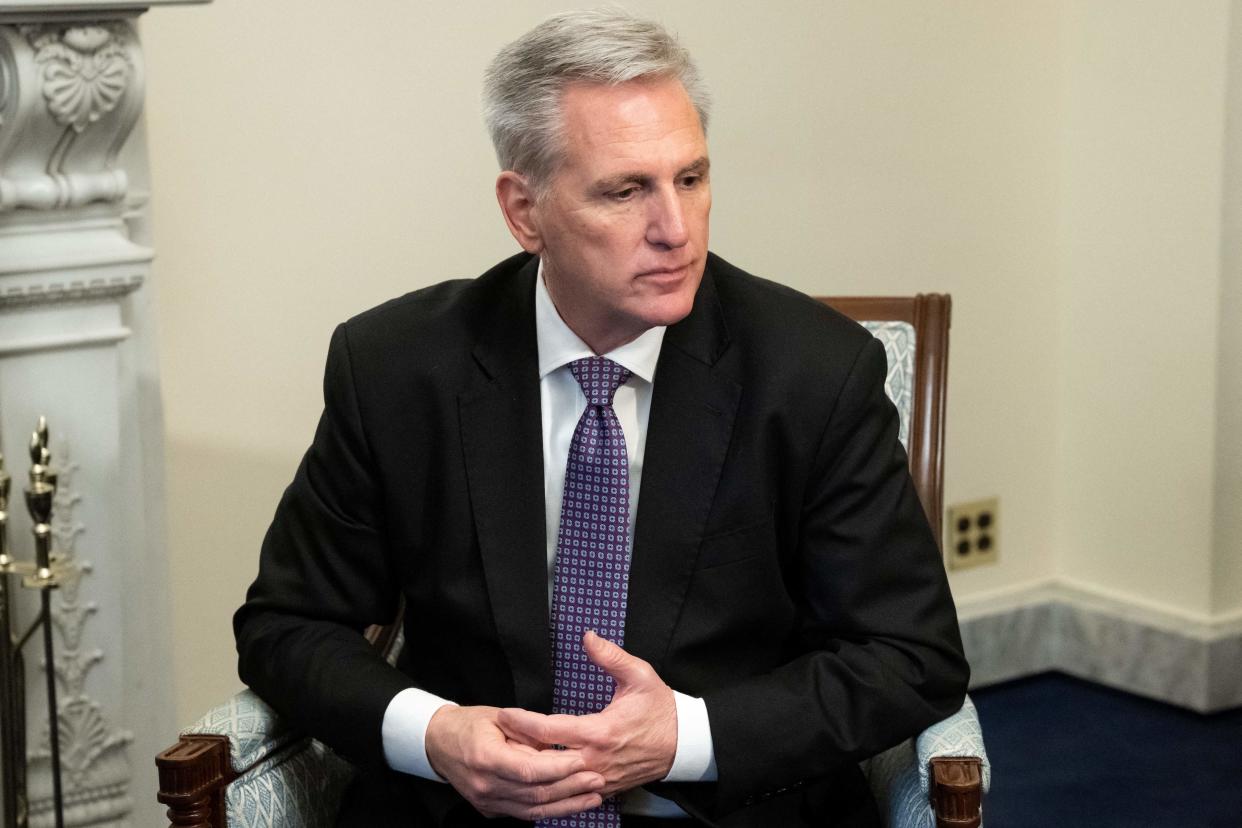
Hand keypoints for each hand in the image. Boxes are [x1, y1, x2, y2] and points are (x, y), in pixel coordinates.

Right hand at [425, 704, 605, 819]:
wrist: (438, 744)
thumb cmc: (470, 724)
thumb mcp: (499, 717)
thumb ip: (528, 732)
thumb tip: (558, 743)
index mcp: (485, 757)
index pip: (528, 769)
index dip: (558, 768)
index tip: (582, 760)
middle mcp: (485, 785)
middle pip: (534, 792)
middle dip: (571, 788)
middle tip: (598, 779)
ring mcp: (487, 802)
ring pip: (533, 809)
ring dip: (567, 805)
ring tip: (593, 797)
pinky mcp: (491, 810)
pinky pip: (525, 813)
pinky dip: (550, 810)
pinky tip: (571, 804)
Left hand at [497, 631, 677, 796]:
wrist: (683, 744)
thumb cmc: (661, 710)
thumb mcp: (640, 675)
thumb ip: (610, 656)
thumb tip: (588, 637)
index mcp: (600, 731)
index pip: (550, 730)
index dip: (523, 722)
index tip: (504, 714)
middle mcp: (595, 759)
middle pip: (544, 761)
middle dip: (517, 749)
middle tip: (496, 736)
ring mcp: (598, 777)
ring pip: (554, 779)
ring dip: (531, 766)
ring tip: (509, 751)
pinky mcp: (603, 787)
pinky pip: (569, 788)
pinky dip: (550, 779)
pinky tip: (536, 768)